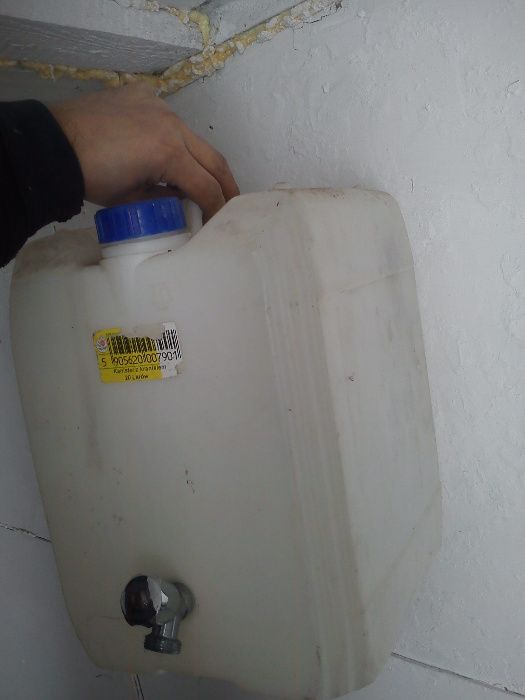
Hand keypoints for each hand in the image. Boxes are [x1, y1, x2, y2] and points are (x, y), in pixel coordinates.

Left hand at [49, 83, 238, 220]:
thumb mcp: (133, 200)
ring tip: (199, 180)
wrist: (55, 143)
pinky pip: (170, 120)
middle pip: (213, 159)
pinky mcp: (145, 96)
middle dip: (226, 184)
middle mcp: (172, 125)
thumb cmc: (91, 177)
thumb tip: (183, 200)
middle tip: (231, 202)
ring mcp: (160, 107)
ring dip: (200, 160)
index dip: (217, 208)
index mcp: (169, 154)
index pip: (206, 186)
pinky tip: (166, 152)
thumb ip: (166, 200)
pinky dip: (175, 139)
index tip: (220, 222)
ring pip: (193, 138)